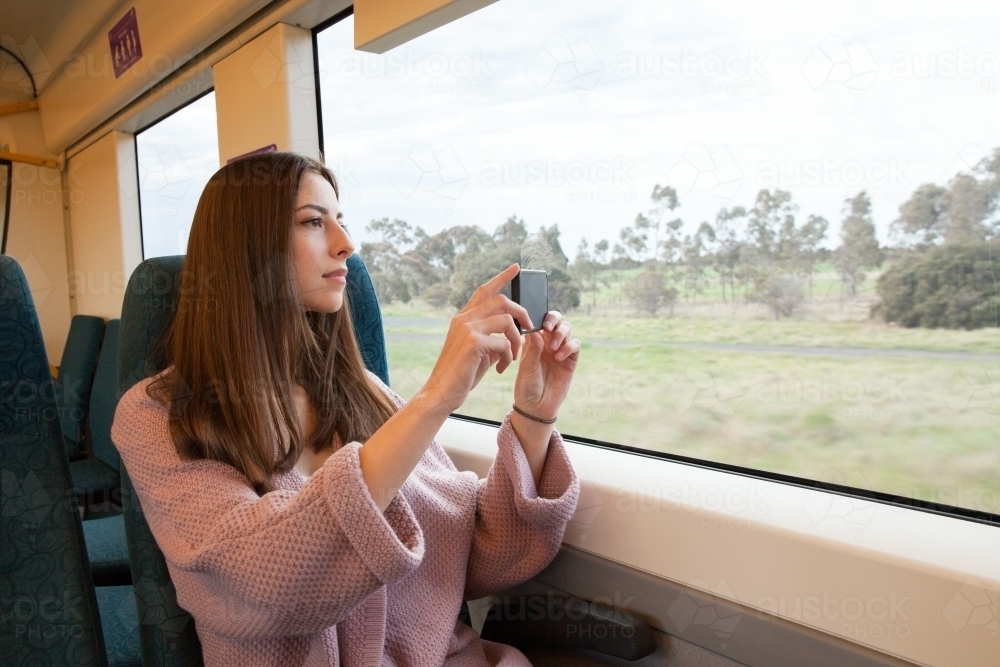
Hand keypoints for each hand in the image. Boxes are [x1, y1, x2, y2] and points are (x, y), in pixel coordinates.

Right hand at [423, 264, 532, 413]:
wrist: (441, 393)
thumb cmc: (460, 374)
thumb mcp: (478, 351)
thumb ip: (492, 337)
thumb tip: (513, 332)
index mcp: (463, 318)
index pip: (484, 290)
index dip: (501, 277)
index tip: (516, 268)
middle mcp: (463, 319)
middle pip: (501, 300)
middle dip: (521, 312)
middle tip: (529, 328)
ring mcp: (467, 329)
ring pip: (506, 321)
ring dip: (516, 339)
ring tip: (513, 356)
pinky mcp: (472, 343)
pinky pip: (503, 343)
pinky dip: (509, 356)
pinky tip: (502, 368)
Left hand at [513, 310, 580, 420]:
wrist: (536, 406)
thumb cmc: (527, 386)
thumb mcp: (526, 366)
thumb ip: (533, 348)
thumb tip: (536, 330)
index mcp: (534, 341)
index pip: (540, 321)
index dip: (542, 317)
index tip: (538, 322)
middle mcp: (548, 343)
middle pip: (557, 321)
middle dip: (554, 320)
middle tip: (548, 328)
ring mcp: (560, 350)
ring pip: (566, 330)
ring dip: (561, 334)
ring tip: (553, 348)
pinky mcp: (571, 361)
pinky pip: (575, 345)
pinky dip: (569, 347)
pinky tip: (559, 357)